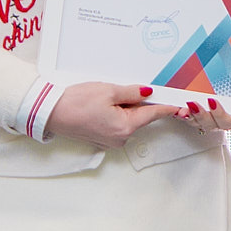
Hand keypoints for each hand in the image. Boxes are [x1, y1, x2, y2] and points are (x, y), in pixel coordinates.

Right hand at [46, 82, 174, 148]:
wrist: (50, 112)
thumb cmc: (76, 102)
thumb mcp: (109, 91)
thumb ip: (133, 93)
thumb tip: (149, 93)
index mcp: (125, 127)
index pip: (153, 114)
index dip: (167, 107)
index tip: (180, 106)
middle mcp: (120, 138)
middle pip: (139, 117)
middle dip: (136, 102)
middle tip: (121, 89)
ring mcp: (110, 141)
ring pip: (127, 120)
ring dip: (123, 107)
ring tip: (105, 97)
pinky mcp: (101, 139)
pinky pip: (116, 124)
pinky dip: (114, 113)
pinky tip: (101, 104)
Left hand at [174, 92, 230, 134]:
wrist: (230, 65)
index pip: (229, 121)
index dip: (220, 114)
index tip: (213, 101)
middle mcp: (220, 119)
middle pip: (211, 124)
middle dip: (201, 115)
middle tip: (194, 103)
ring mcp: (206, 116)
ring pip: (196, 122)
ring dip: (189, 116)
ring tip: (183, 108)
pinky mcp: (193, 112)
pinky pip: (186, 116)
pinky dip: (180, 113)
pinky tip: (175, 108)